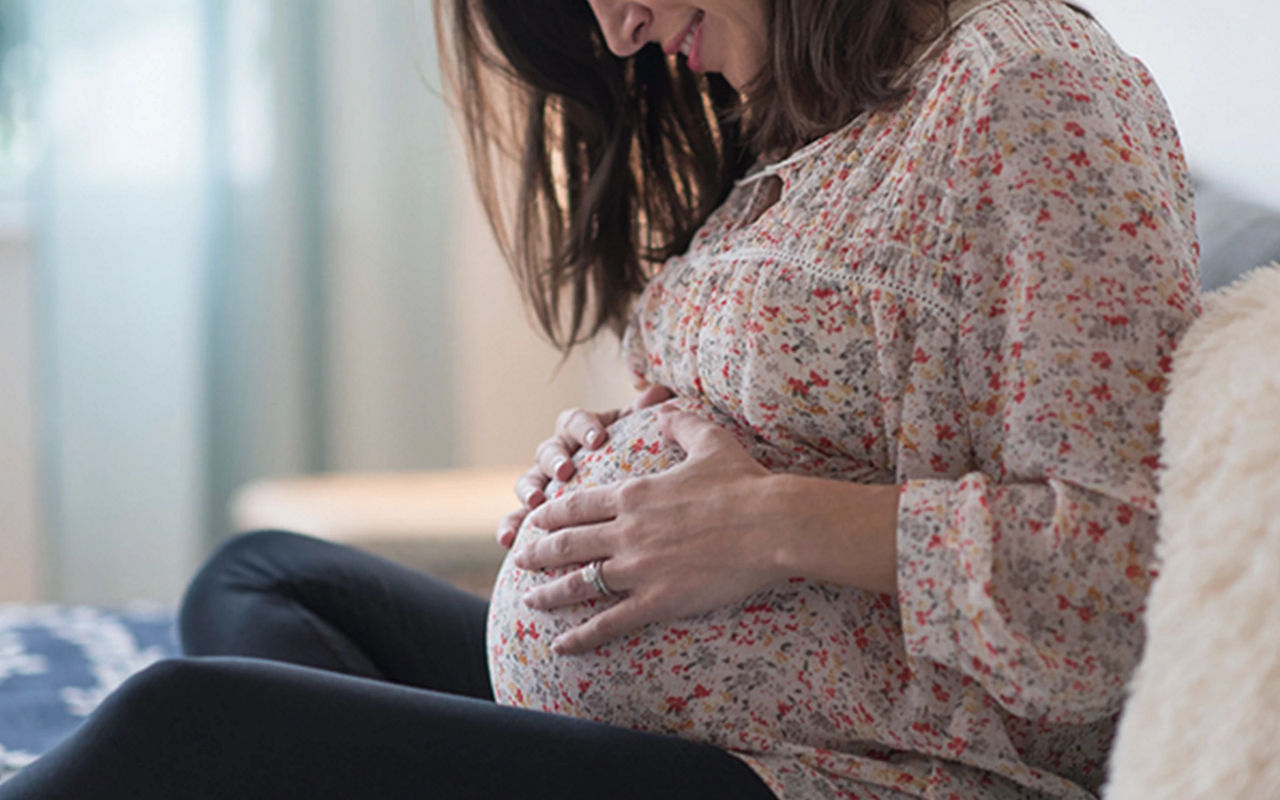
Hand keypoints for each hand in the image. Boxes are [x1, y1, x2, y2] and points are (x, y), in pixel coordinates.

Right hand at [495, 384, 674, 547]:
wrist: (628, 496)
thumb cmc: (635, 457)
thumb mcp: (641, 435)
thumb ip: (645, 415)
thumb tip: (659, 392)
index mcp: (580, 430)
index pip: (575, 421)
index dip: (584, 427)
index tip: (598, 438)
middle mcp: (558, 453)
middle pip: (548, 450)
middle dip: (555, 459)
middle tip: (566, 471)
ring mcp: (545, 482)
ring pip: (529, 481)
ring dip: (528, 490)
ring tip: (534, 503)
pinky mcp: (538, 513)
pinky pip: (517, 517)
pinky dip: (509, 526)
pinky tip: (507, 540)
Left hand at [512, 408, 786, 653]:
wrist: (771, 525)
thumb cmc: (745, 482)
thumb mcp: (710, 441)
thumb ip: (680, 423)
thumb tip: (664, 407)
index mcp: (633, 494)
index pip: (577, 504)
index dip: (550, 513)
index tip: (534, 518)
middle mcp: (626, 531)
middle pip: (566, 543)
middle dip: (537, 551)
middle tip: (519, 557)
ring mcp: (638, 568)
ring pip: (578, 583)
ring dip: (549, 593)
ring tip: (528, 601)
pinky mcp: (657, 600)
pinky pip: (608, 622)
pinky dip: (580, 636)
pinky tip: (561, 646)